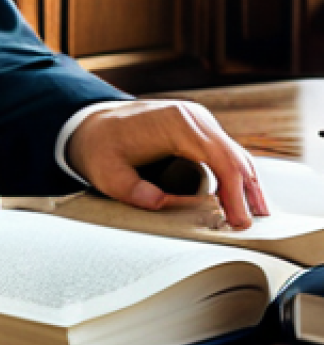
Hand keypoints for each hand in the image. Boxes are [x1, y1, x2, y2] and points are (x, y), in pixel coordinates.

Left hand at [66, 100, 270, 228]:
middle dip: (248, 194)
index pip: (221, 160)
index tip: (238, 222)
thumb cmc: (101, 147)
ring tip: (252, 219)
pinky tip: (239, 200)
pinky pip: (226, 153)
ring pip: (236, 155)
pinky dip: (237, 177)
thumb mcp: (107, 172)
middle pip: (236, 157)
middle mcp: (193, 116)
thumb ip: (132, 190)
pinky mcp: (198, 128)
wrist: (92, 124)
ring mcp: (198, 120)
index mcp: (176, 123)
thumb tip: (159, 202)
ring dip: (247, 187)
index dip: (235, 194)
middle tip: (249, 228)